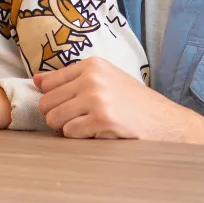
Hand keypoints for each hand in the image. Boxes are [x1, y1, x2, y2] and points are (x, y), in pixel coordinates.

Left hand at [35, 58, 203, 143]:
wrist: (166, 122)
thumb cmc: (135, 103)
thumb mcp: (106, 80)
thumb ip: (71, 79)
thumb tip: (36, 81)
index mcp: (92, 64)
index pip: (48, 82)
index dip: (53, 99)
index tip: (67, 106)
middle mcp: (92, 78)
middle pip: (47, 103)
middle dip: (58, 116)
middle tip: (79, 120)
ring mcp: (97, 98)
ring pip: (54, 119)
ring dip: (67, 128)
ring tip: (88, 127)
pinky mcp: (102, 119)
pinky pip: (70, 133)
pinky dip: (80, 137)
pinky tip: (97, 133)